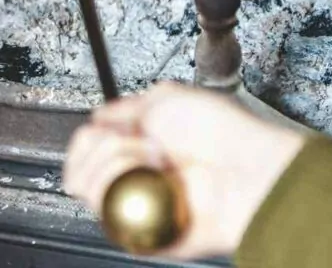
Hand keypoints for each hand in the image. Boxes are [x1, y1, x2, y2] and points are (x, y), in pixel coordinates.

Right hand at [63, 82, 305, 258]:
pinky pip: (109, 218)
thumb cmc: (222, 133)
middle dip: (103, 146)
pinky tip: (151, 175)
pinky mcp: (146, 235)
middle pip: (83, 168)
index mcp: (143, 148)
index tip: (106, 128)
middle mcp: (140, 177)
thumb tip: (97, 116)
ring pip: (90, 189)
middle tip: (139, 140)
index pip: (91, 149)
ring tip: (153, 158)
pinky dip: (121, 188)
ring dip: (115, 162)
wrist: (248, 169)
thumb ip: (123, 107)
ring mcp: (142, 205)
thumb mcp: (166, 97)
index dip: (90, 136)